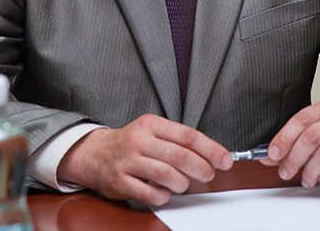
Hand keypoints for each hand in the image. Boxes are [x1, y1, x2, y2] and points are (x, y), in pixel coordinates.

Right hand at [56, 114, 231, 205]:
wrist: (94, 153)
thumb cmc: (131, 144)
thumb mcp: (152, 131)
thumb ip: (178, 141)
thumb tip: (212, 156)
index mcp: (150, 124)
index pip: (187, 135)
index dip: (211, 149)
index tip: (225, 160)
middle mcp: (139, 140)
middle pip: (179, 155)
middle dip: (200, 168)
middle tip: (208, 174)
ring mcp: (128, 161)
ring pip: (166, 174)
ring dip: (182, 183)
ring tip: (184, 183)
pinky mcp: (120, 181)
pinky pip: (149, 193)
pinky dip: (163, 195)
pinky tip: (165, 192)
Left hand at [263, 98, 319, 187]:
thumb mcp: (316, 138)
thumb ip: (292, 145)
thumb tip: (266, 157)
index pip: (302, 118)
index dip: (285, 137)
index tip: (273, 154)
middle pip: (312, 135)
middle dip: (295, 157)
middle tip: (286, 172)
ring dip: (311, 170)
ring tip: (306, 180)